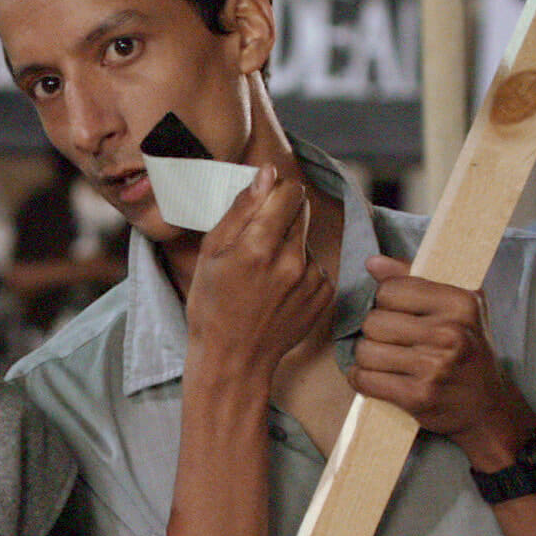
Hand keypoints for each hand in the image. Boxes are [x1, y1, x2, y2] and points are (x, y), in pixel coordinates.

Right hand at [184, 166, 334, 381]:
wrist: (234, 360)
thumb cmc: (212, 307)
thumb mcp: (211, 253)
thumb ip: (241, 209)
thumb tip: (266, 174)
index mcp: (259, 246)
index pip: (289, 192)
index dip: (275, 193)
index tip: (262, 204)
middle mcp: (292, 261)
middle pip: (300, 213)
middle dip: (280, 220)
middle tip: (256, 246)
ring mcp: (312, 281)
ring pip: (306, 242)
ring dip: (289, 249)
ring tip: (264, 278)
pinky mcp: (325, 296)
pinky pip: (316, 268)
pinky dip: (300, 274)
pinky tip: (278, 293)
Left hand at [348, 254, 535, 467]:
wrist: (487, 407)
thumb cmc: (468, 351)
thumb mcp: (457, 307)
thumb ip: (414, 278)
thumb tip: (373, 262)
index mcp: (460, 304)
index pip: (391, 290)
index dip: (385, 301)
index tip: (397, 313)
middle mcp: (449, 334)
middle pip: (374, 321)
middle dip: (374, 331)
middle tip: (390, 340)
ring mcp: (433, 367)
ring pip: (365, 350)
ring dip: (366, 357)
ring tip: (384, 359)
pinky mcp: (418, 396)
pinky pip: (365, 379)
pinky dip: (362, 378)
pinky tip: (376, 377)